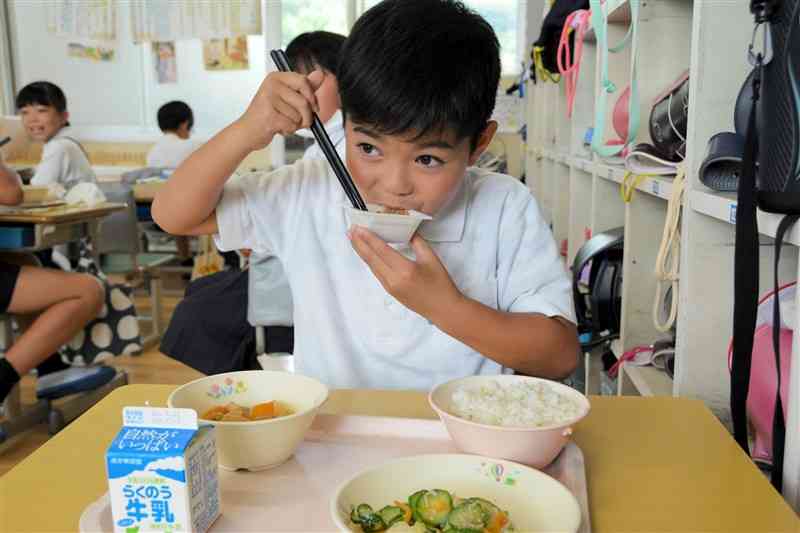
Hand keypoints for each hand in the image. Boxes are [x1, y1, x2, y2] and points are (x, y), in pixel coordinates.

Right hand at [237, 70, 323, 150]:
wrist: (248, 131)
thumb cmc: (269, 114)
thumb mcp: (287, 97)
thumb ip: (305, 87)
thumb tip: (320, 74)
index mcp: (276, 77)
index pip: (303, 81)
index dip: (312, 97)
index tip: (313, 106)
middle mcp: (271, 85)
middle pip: (304, 101)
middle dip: (307, 115)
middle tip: (303, 121)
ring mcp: (269, 100)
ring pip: (298, 115)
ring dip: (295, 125)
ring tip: (284, 123)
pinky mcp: (269, 116)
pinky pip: (291, 125)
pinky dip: (289, 131)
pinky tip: (278, 128)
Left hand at [348, 226, 462, 320]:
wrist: (443, 309)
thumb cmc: (440, 284)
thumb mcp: (431, 258)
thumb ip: (417, 242)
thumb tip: (407, 229)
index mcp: (405, 270)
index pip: (381, 250)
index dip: (368, 238)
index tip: (358, 227)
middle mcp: (393, 279)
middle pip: (371, 259)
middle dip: (359, 244)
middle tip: (350, 230)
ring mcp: (390, 287)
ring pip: (372, 266)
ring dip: (362, 252)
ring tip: (354, 239)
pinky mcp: (390, 291)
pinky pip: (377, 273)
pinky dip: (370, 261)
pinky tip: (367, 254)